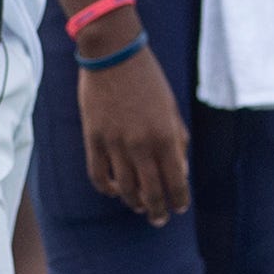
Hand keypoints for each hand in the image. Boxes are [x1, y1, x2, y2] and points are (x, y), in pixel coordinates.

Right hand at [78, 24, 190, 224]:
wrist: (113, 54)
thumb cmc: (148, 79)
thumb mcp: (171, 108)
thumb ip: (177, 141)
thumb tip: (180, 171)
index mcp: (166, 136)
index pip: (176, 181)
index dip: (179, 200)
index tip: (179, 208)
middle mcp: (141, 145)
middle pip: (151, 192)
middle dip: (158, 211)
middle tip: (159, 219)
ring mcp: (115, 144)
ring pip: (125, 189)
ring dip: (134, 203)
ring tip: (139, 207)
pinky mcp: (93, 139)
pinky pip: (98, 175)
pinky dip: (107, 189)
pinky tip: (115, 190)